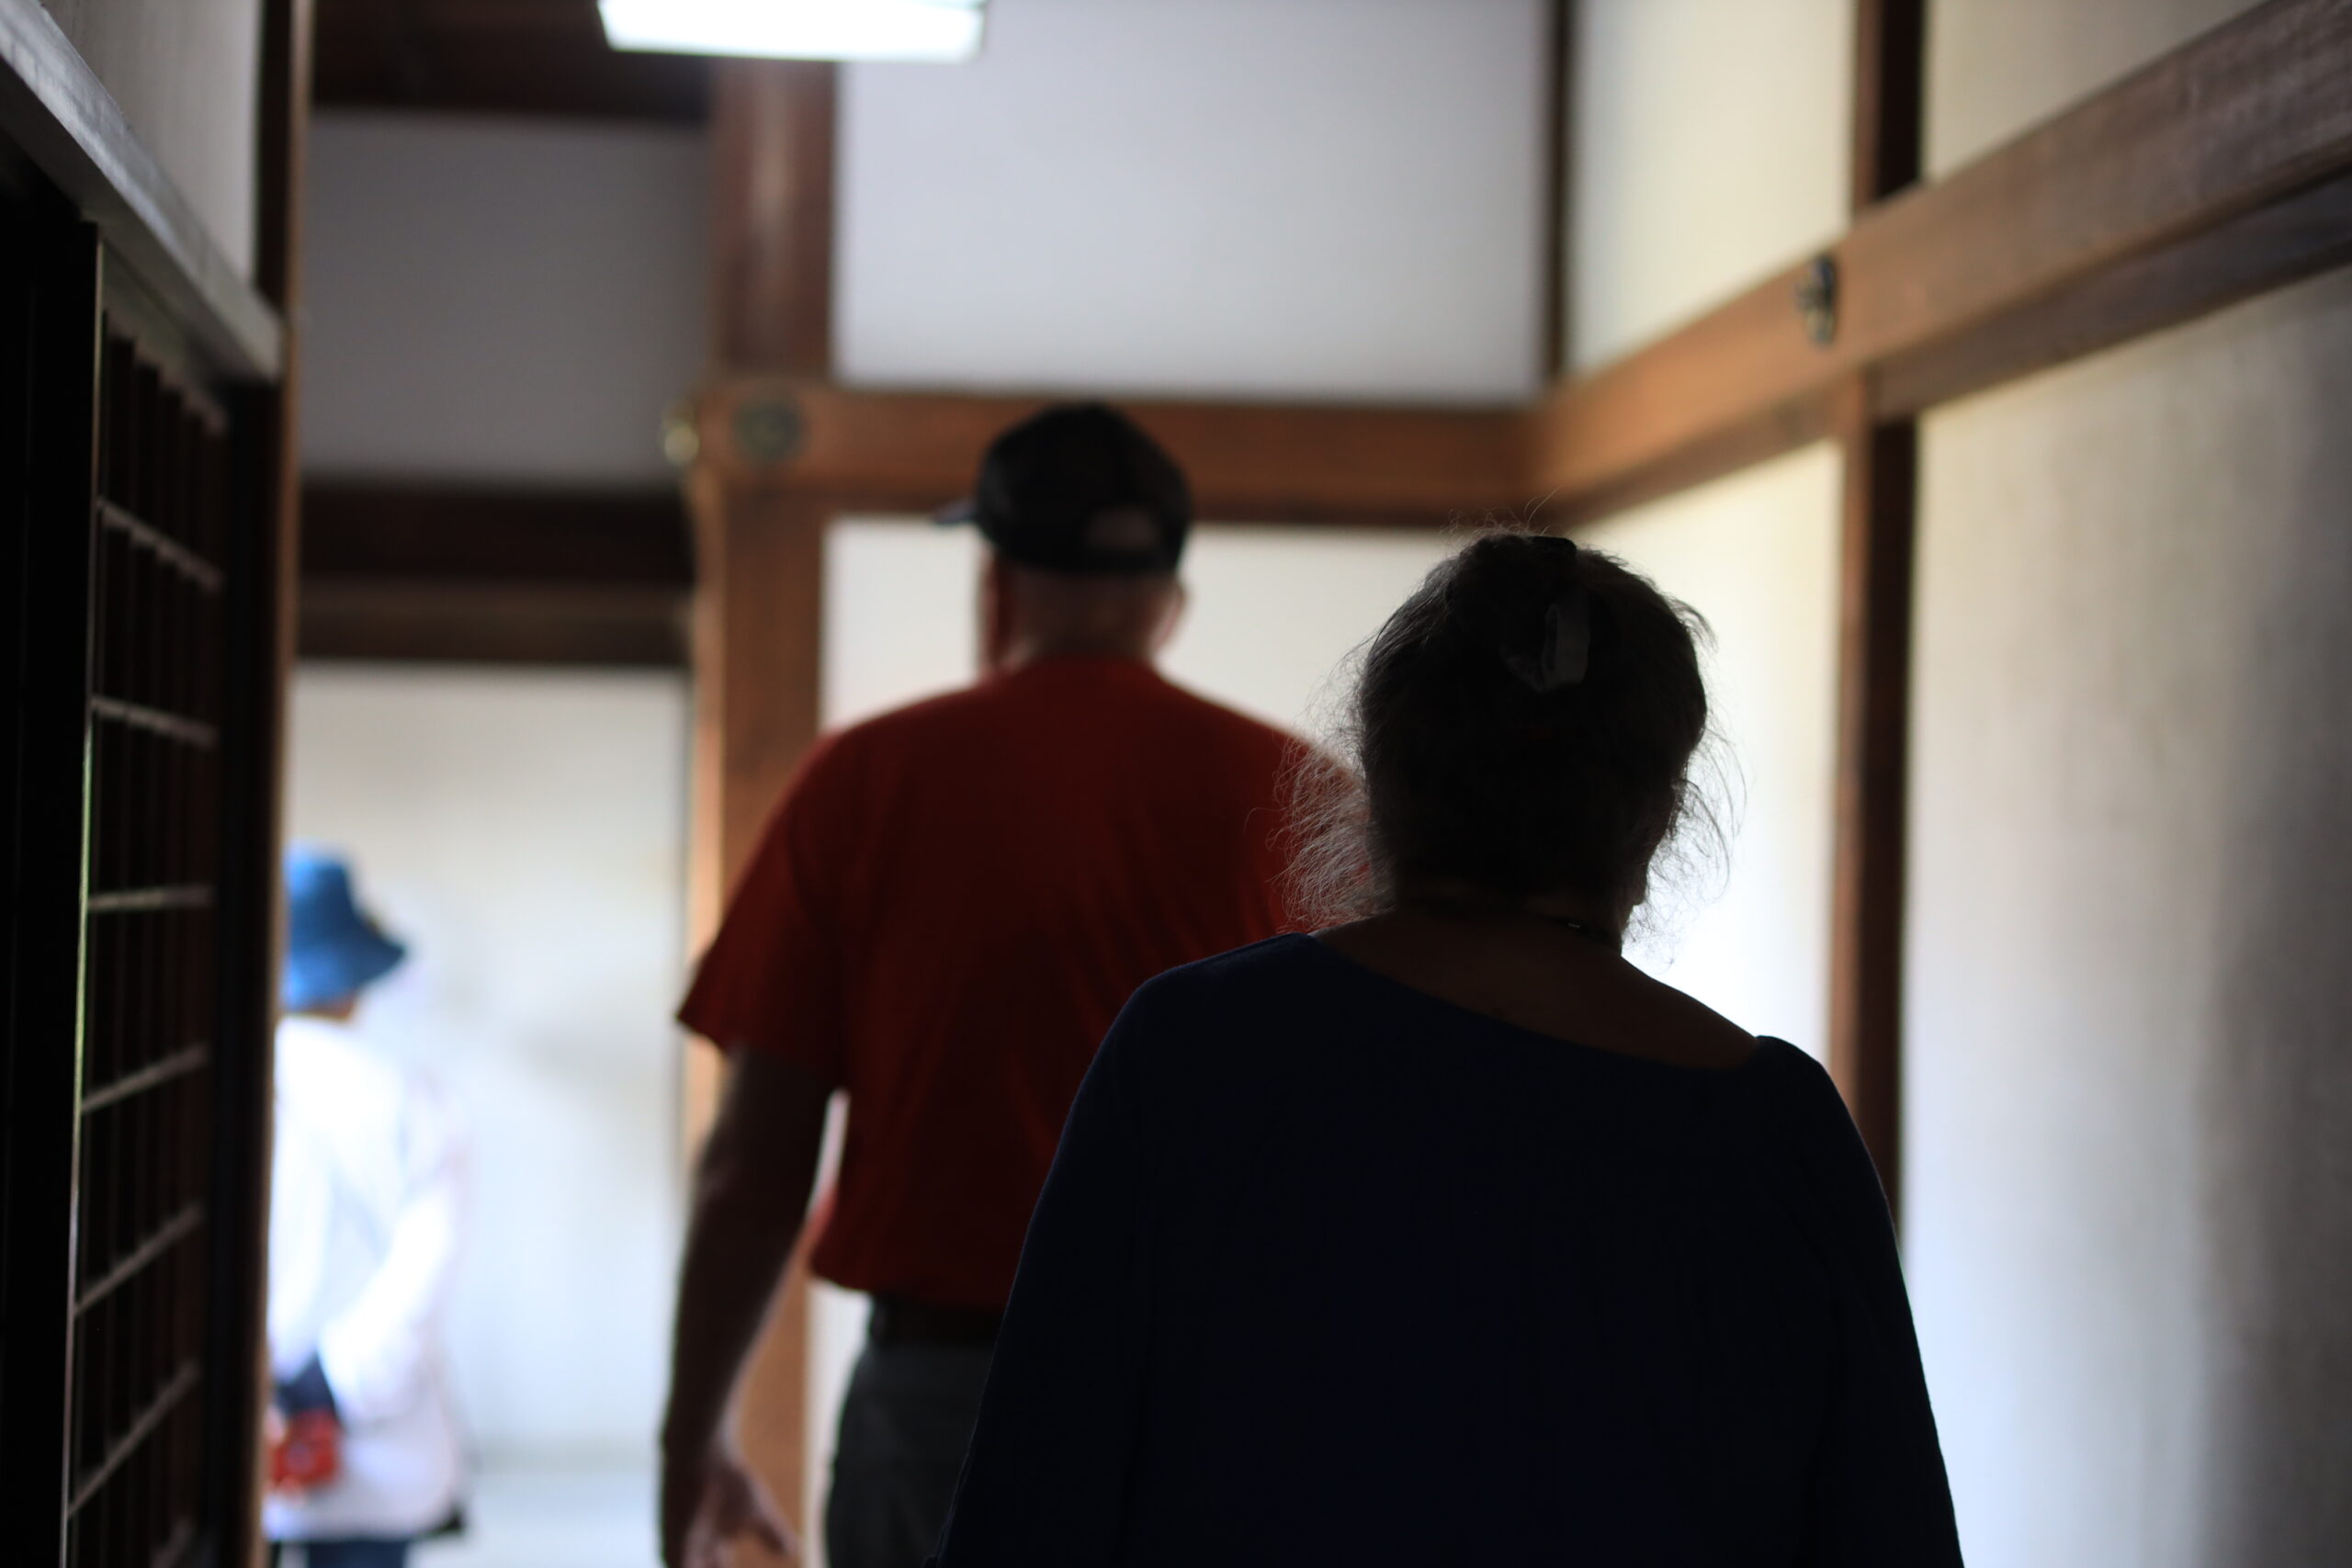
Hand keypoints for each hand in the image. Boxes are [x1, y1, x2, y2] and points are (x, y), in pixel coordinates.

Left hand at [662, 1444, 796, 1567]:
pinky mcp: (672, 1547)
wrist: (703, 1453)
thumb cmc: (728, 1478)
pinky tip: (717, 1566)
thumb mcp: (757, 1513)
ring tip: (725, 1567)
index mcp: (708, 1552)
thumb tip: (793, 1552)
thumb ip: (772, 1535)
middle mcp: (691, 1558)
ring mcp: (679, 1554)